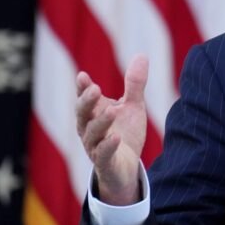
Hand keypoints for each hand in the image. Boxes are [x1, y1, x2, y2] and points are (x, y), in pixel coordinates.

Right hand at [75, 55, 148, 204]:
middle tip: (94, 88)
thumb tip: (142, 54)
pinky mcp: (105, 162)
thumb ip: (134, 84)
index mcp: (93, 113)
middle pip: (82, 113)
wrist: (126, 169)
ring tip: (112, 110)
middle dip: (86, 101)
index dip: (82, 88)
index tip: (83, 76)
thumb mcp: (132, 106)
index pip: (84, 98)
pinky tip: (116, 137)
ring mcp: (94, 146)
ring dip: (101, 122)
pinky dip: (108, 145)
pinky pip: (103, 154)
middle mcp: (89, 129)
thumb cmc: (124, 133)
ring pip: (92, 133)